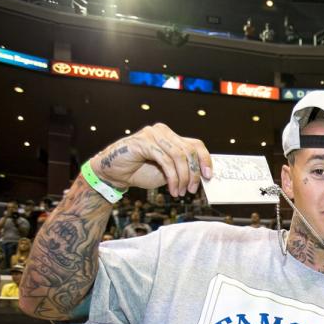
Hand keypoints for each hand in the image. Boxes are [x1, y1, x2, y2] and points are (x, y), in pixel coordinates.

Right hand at [89, 124, 212, 196]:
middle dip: (193, 173)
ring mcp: (152, 135)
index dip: (205, 160)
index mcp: (171, 136)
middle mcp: (163, 131)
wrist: (115, 173)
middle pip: (189, 151)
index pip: (196, 144)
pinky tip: (172, 189)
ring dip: (183, 178)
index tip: (208, 176)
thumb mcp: (168, 172)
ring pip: (179, 156)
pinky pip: (165, 161)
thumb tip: (202, 176)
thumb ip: (182, 169)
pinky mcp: (143, 142)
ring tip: (181, 192)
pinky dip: (172, 178)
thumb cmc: (141, 171)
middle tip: (191, 190)